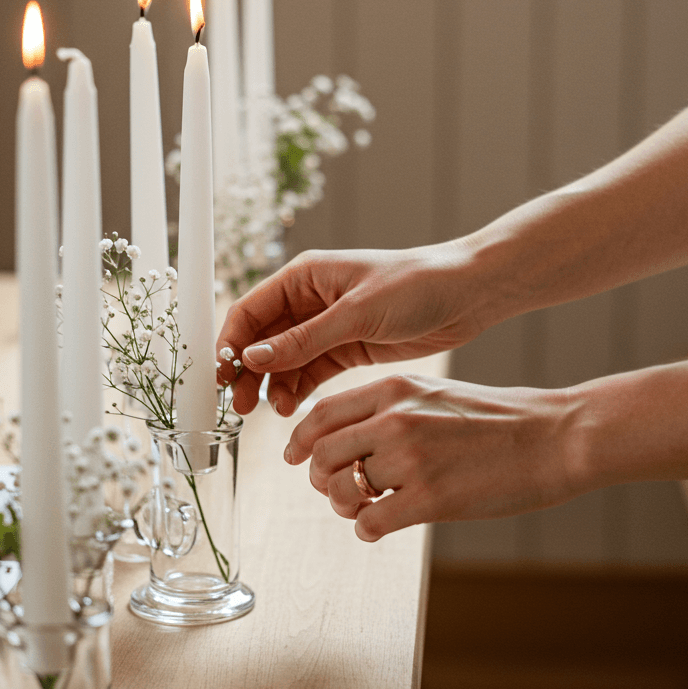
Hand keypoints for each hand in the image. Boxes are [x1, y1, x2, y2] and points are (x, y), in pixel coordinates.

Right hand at [217, 244, 478, 414]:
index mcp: (305, 276)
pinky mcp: (347, 348)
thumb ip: (303, 339)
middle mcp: (310, 300)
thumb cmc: (415, 286)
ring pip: (283, 360)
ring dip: (272, 384)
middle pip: (262, 339)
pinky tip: (291, 408)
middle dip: (247, 371)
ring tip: (272, 412)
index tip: (221, 375)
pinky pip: (309, 371)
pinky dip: (297, 389)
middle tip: (239, 404)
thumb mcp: (356, 314)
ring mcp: (328, 326)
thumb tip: (253, 357)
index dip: (231, 342)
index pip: (251, 310)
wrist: (466, 296)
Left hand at [283, 374, 575, 540]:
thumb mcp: (436, 395)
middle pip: (321, 454)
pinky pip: (369, 521)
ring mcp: (411, 458)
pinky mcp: (431, 498)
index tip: (297, 459)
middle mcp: (395, 419)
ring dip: (344, 506)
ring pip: (340, 489)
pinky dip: (366, 529)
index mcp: (394, 389)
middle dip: (321, 479)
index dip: (300, 441)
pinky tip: (382, 526)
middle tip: (340, 490)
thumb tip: (349, 439)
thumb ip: (390, 410)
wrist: (556, 436)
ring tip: (365, 508)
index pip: (320, 414)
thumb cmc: (500, 420)